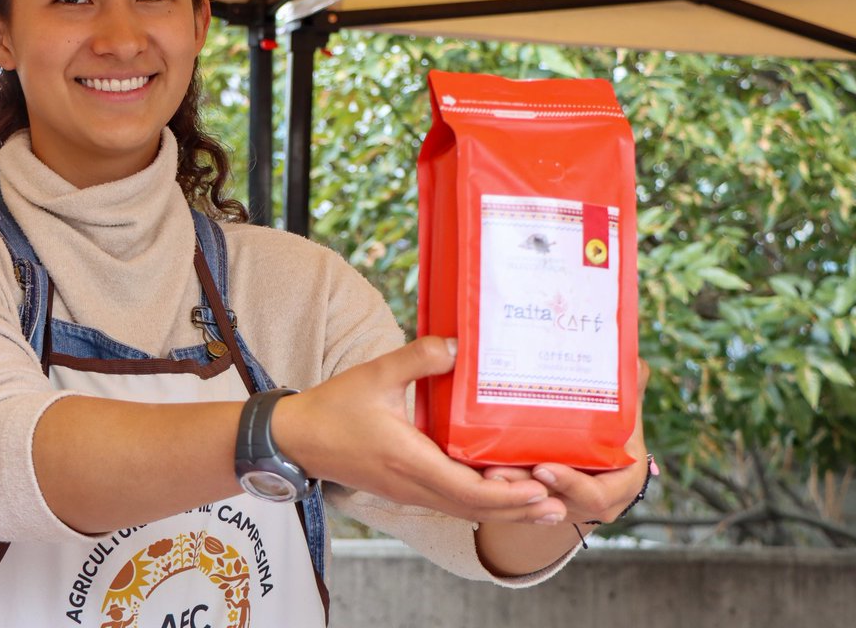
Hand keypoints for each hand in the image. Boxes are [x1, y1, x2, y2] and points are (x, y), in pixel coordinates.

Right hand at [271, 336, 566, 524]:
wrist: (296, 439)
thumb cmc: (333, 408)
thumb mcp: (375, 374)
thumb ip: (418, 358)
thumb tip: (458, 345)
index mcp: (407, 459)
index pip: (466, 488)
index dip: (506, 493)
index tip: (539, 487)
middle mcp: (412, 483)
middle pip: (474, 508)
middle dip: (518, 509)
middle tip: (559, 504)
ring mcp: (407, 490)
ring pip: (464, 510)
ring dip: (502, 510)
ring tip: (542, 504)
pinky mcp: (404, 487)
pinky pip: (449, 501)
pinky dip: (479, 501)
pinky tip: (499, 490)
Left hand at [482, 356, 652, 524]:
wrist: (600, 454)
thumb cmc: (616, 430)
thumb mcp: (626, 414)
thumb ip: (629, 391)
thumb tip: (636, 362)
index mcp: (621, 483)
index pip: (596, 494)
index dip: (570, 484)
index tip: (542, 468)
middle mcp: (595, 502)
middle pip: (556, 502)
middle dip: (525, 487)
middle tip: (496, 472)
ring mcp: (568, 506)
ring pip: (534, 503)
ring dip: (508, 490)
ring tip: (484, 472)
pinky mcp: (545, 503)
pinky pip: (522, 500)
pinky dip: (504, 487)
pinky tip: (480, 470)